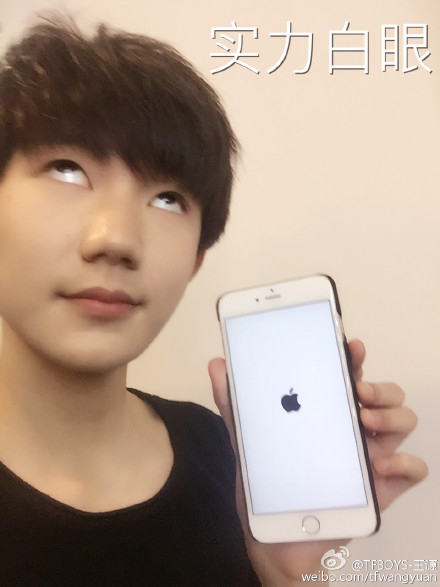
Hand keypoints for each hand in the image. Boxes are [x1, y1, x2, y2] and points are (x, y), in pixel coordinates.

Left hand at [208, 339, 427, 585]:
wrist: (275, 537)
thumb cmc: (268, 484)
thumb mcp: (248, 440)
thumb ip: (235, 404)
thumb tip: (216, 364)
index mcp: (327, 414)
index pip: (348, 376)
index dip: (353, 358)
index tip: (349, 346)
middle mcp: (354, 430)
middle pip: (385, 394)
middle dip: (378, 385)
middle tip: (357, 390)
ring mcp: (371, 458)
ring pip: (403, 421)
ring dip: (391, 414)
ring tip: (364, 419)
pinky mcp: (383, 490)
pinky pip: (412, 469)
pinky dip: (404, 462)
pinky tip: (379, 465)